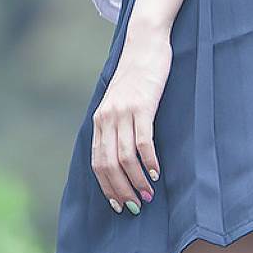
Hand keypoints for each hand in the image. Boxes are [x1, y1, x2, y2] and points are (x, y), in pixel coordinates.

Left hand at [91, 25, 171, 213]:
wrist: (144, 45)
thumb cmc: (137, 77)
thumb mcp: (120, 103)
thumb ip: (117, 126)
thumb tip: (121, 157)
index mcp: (99, 121)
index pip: (97, 163)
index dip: (107, 187)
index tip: (118, 205)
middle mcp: (107, 118)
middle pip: (108, 164)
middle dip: (121, 190)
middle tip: (135, 207)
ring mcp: (123, 112)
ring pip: (124, 157)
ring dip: (136, 181)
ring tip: (147, 196)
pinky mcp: (142, 106)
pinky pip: (143, 141)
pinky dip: (148, 161)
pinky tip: (155, 173)